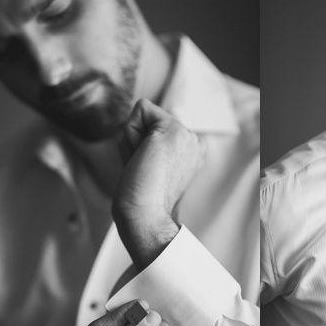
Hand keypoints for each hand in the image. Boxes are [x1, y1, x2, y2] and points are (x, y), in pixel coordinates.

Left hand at [113, 99, 204, 267]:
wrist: (145, 216)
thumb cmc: (141, 200)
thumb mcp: (149, 165)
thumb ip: (149, 142)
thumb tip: (143, 109)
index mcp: (191, 153)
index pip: (154, 129)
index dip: (140, 149)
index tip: (147, 175)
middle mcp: (194, 142)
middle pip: (148, 120)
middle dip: (135, 142)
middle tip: (143, 172)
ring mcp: (187, 135)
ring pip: (144, 115)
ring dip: (132, 140)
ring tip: (143, 167)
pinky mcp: (173, 130)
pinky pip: (141, 108)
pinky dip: (131, 131)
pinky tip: (141, 158)